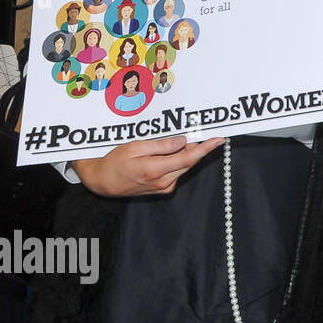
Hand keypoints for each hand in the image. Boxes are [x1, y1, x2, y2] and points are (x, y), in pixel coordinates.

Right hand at [70, 135, 224, 197]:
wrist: (103, 182)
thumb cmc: (115, 162)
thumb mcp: (135, 148)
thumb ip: (161, 146)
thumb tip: (183, 141)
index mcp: (156, 170)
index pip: (189, 158)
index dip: (206, 148)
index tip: (219, 139)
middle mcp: (163, 182)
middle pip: (189, 162)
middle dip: (195, 147)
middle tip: (195, 133)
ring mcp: (163, 187)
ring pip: (183, 167)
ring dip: (185, 154)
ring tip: (174, 143)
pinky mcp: (163, 189)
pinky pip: (176, 172)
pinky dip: (177, 161)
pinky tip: (167, 154)